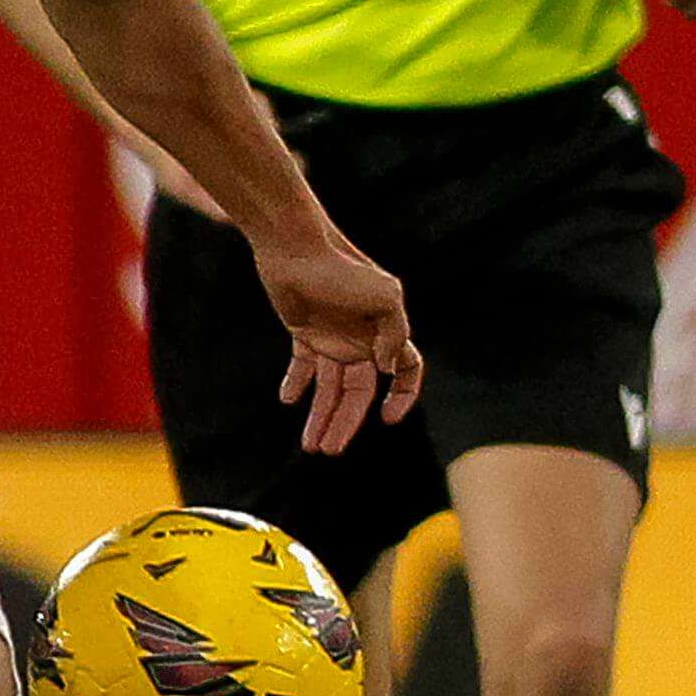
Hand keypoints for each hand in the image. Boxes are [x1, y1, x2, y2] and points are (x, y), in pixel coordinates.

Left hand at [256, 225, 420, 451]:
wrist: (293, 246)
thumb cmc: (341, 266)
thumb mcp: (384, 296)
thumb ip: (394, 333)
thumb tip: (386, 368)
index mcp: (385, 331)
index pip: (406, 370)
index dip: (403, 396)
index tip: (387, 419)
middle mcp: (362, 339)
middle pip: (359, 392)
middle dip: (346, 423)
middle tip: (330, 450)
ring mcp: (333, 337)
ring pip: (330, 388)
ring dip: (321, 416)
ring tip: (311, 446)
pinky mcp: (304, 333)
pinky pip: (302, 367)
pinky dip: (296, 384)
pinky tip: (289, 399)